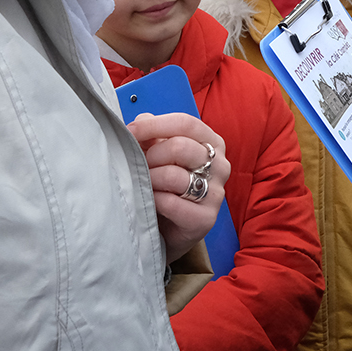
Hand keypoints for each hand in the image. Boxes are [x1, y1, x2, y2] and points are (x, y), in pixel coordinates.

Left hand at [128, 112, 228, 263]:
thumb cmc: (166, 185)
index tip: (130, 131)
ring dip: (149, 179)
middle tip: (138, 166)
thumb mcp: (160, 155)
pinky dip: (153, 200)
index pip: (186, 123)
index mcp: (212, 143)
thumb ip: (152, 135)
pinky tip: (150, 201)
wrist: (170, 229)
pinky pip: (171, 203)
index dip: (155, 125)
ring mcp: (216, 193)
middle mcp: (221, 165)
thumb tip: (140, 121)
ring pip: (174, 175)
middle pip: (180, 147)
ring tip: (142, 184)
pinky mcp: (205, 219)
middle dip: (150, 156)